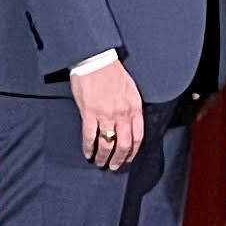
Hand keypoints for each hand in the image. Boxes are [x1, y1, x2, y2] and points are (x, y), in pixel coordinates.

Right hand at [70, 55, 144, 170]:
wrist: (96, 59)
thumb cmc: (112, 72)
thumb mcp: (130, 89)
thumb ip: (131, 107)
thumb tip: (128, 123)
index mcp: (134, 107)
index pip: (138, 136)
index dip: (133, 152)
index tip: (128, 159)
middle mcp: (122, 113)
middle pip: (124, 144)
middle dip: (119, 159)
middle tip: (115, 167)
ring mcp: (106, 114)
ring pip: (107, 144)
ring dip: (104, 157)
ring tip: (100, 163)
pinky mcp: (90, 113)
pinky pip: (90, 136)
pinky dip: (89, 148)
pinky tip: (88, 153)